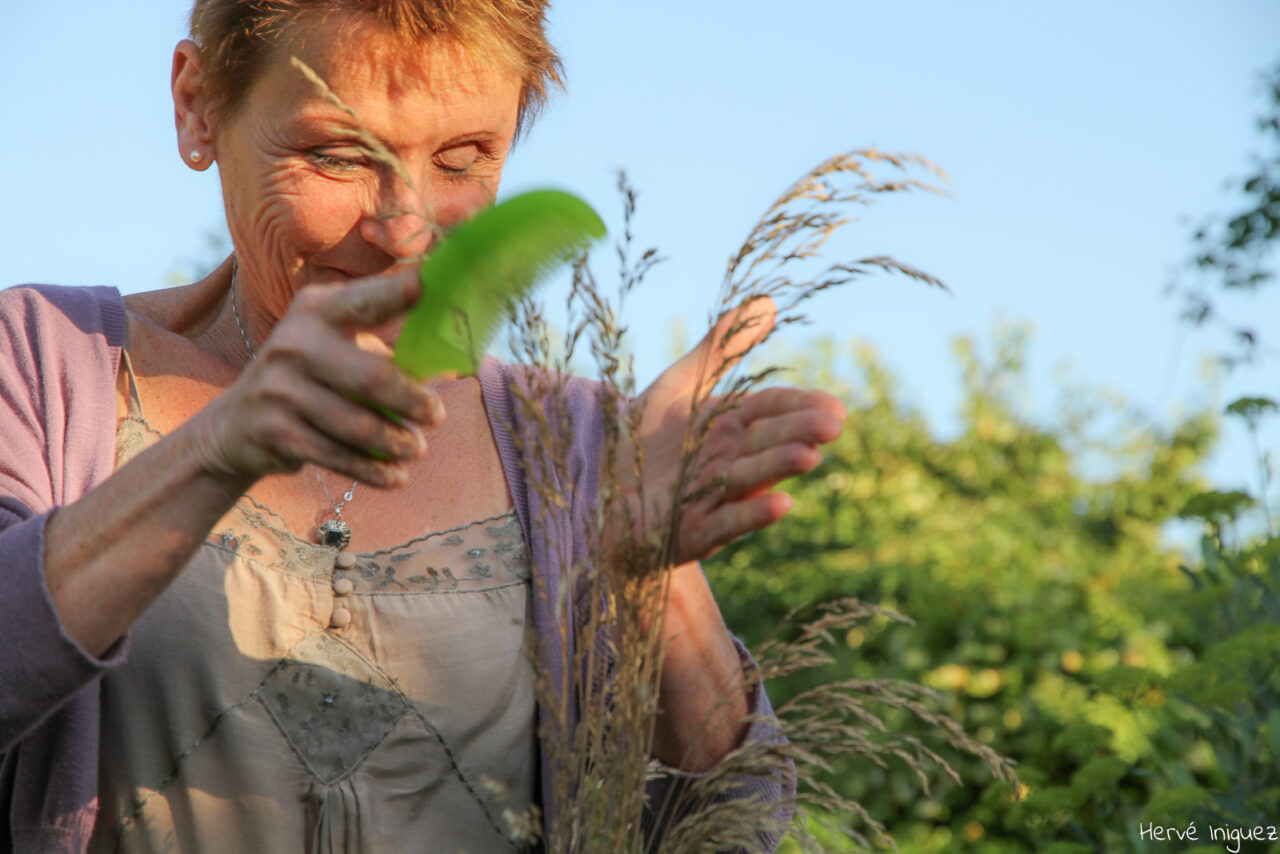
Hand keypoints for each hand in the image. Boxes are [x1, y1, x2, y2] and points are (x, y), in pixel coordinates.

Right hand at [186, 269, 444, 488]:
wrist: (235, 425)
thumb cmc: (307, 377)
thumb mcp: (330, 344)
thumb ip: (379, 343)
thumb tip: (446, 358)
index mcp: (316, 311)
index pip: (364, 300)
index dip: (396, 292)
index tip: (426, 284)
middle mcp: (294, 343)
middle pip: (372, 377)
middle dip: (412, 401)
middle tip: (437, 415)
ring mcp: (280, 389)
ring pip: (359, 425)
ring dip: (397, 442)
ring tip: (416, 448)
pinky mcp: (276, 432)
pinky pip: (339, 456)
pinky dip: (374, 470)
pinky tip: (397, 477)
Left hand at [611, 297, 845, 565]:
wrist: (602, 497)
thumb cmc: (645, 441)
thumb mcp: (678, 386)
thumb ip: (719, 349)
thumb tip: (767, 303)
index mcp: (730, 427)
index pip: (772, 410)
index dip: (801, 406)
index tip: (836, 406)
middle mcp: (729, 461)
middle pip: (767, 442)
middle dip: (799, 434)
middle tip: (832, 426)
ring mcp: (714, 498)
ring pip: (750, 479)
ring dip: (778, 468)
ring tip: (809, 457)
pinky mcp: (693, 532)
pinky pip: (726, 524)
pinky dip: (752, 515)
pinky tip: (782, 505)